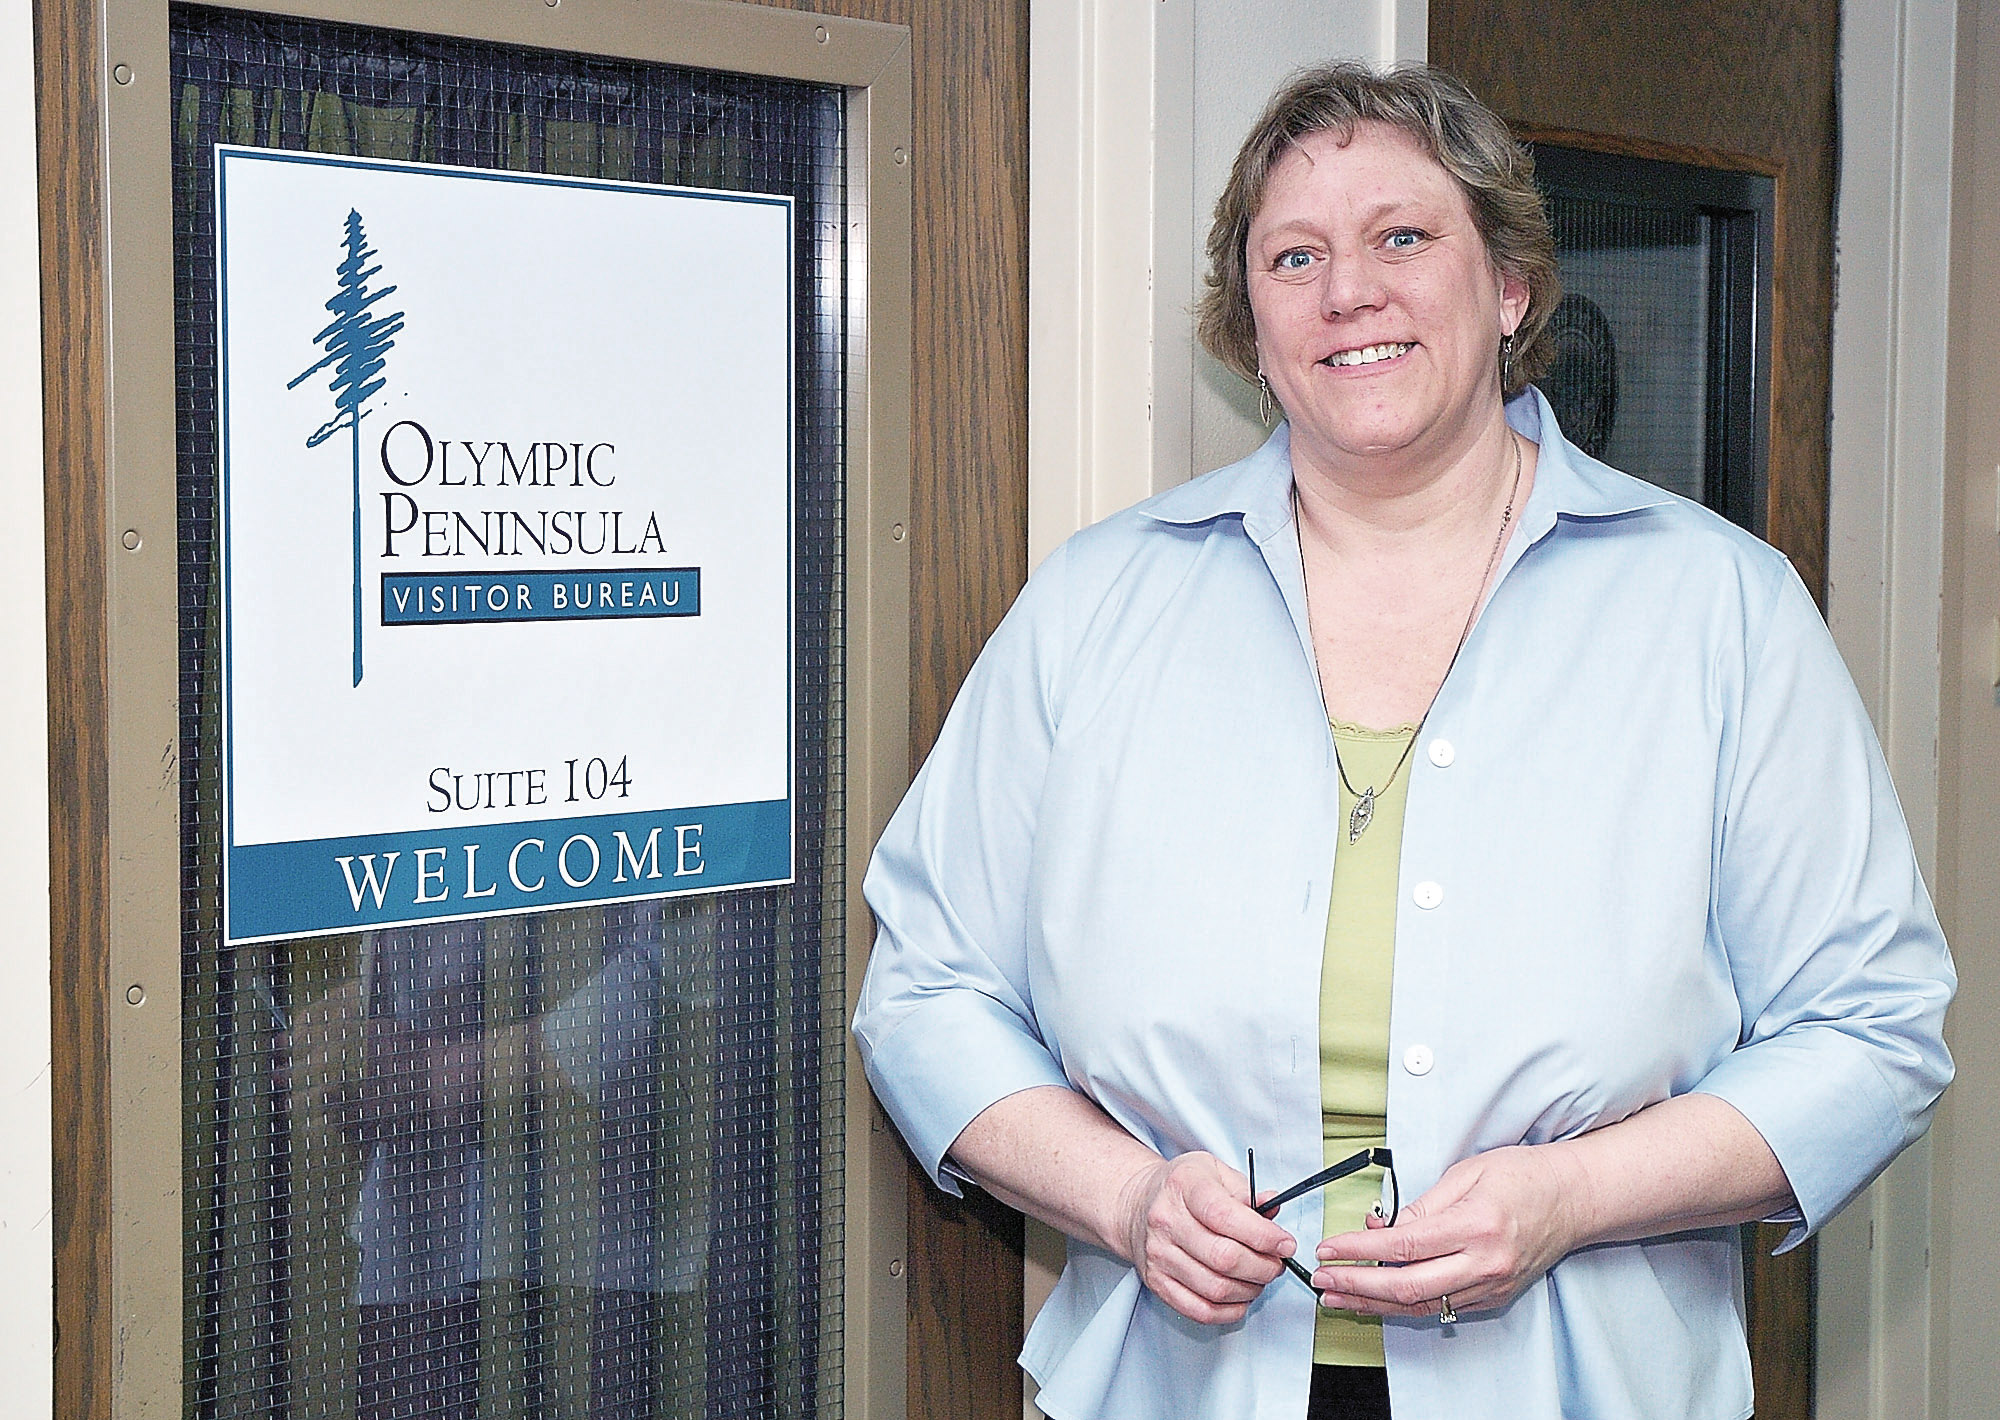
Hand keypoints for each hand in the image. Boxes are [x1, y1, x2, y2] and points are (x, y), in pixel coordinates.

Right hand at [1115, 1151, 1296, 1324]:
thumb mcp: (1214, 1172)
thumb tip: (1272, 1208)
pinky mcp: (1157, 1282)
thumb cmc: (1182, 1188)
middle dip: (1263, 1267)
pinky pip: (1199, 1310)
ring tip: (1259, 1278)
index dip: (1263, 1236)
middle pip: (1224, 1258)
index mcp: (1184, 1186)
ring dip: (1250, 1290)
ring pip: (1215, 1289)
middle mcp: (1166, 1220)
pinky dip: (1229, 1311)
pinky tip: (1240, 1297)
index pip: (1225, 1216)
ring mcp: (1159, 1254)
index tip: (1285, 1244)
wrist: (1136, 1204)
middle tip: (1276, 1264)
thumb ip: (1246, 1191)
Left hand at [1310, 1144, 1583, 1319]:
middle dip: (1358, 1285)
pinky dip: (1405, 1304)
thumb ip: (1422, 1204)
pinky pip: (1442, 1306)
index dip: (1360, 1250)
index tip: (1329, 1247)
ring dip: (1375, 1302)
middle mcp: (1484, 1262)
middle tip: (1323, 1280)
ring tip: (1339, 1296)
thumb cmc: (1524, 1175)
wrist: (1576, 1198)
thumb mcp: (1468, 1172)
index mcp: (1476, 1224)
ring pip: (1422, 1304)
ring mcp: (1491, 1284)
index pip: (1404, 1245)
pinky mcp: (1494, 1295)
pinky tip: (1377, 1297)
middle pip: (1408, 1286)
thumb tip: (1382, 1228)